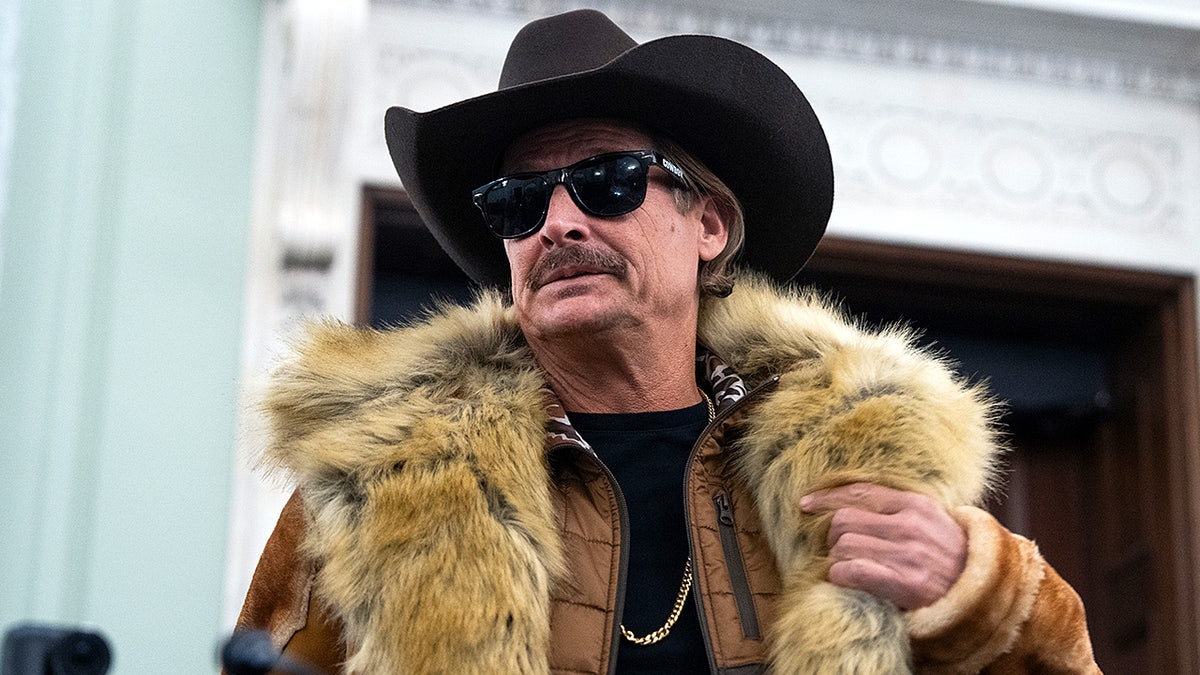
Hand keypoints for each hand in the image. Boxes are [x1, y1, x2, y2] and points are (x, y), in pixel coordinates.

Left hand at [799, 483, 965, 609]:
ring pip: (843, 546)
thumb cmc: (947, 558)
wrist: (980, 595)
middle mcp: (911, 526)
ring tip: (851, 569)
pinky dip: (841, 576)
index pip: (859, 492)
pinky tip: (849, 580)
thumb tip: (846, 502)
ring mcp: (908, 555)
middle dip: (833, 536)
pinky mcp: (904, 584)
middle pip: (843, 521)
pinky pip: (849, 571)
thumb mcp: (930, 521)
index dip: (826, 497)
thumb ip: (896, 509)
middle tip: (839, 549)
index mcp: (916, 504)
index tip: (805, 504)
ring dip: (837, 559)